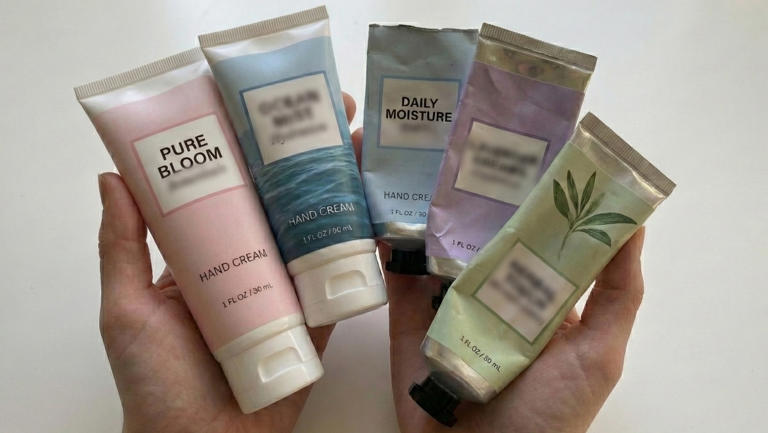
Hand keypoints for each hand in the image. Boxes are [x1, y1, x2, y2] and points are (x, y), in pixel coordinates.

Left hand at [97, 93, 356, 432]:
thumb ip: (121, 248)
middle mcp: (249, 261)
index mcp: (205, 251)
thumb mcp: (125, 309)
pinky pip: (340, 277)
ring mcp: (285, 287)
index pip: (232, 186)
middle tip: (339, 113)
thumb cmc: (155, 383)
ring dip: (344, 190)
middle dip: (311, 156)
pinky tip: (383, 218)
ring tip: (366, 152)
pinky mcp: (315, 317)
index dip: (253, 147)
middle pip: (283, 199)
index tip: (273, 106)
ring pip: (318, 229)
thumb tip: (112, 176)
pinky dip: (364, 250)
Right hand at [348, 126, 646, 432]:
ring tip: (409, 153)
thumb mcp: (599, 353)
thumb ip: (618, 293)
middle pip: (480, 227)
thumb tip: (635, 220)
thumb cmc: (550, 417)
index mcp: (540, 290)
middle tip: (455, 129)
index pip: (537, 227)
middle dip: (469, 184)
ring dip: (422, 203)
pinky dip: (388, 241)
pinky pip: (398, 273)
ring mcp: (447, 300)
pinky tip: (378, 205)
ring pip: (435, 241)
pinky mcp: (410, 318)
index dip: (531, 186)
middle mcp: (493, 287)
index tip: (521, 137)